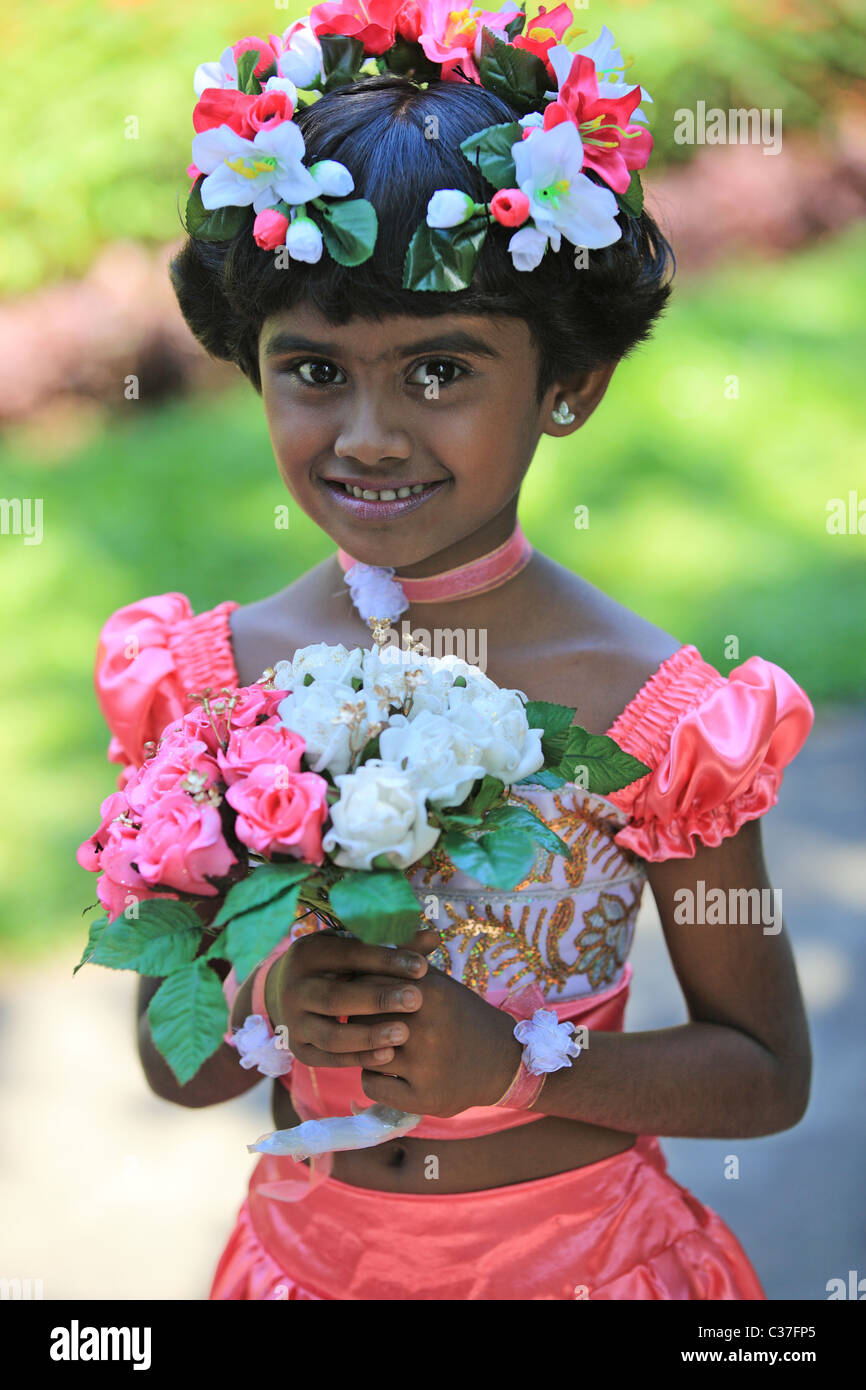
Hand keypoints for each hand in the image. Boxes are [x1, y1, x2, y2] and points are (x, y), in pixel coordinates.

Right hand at [266, 926, 437, 1070]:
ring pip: (331, 1035)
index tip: (421, 967)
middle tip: (417, 1000)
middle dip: (378, 1000)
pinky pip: (331, 1058)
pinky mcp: (301, 1050)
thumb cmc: (336, 963)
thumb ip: (392, 944)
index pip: (349, 956)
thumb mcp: (355, 947)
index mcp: (308, 954)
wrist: (289, 992)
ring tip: (404, 1033)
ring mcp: (294, 1023)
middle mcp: (295, 989)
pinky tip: (389, 1056)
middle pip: (337, 998)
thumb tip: (433, 936)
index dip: (386, 961)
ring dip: (369, 1036)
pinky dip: (360, 1058)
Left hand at [360, 931, 524, 1117]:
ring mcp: (424, 1066)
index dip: (360, 990)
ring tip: (380, 1047)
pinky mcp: (422, 1098)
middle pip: (361, 1018)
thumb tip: (367, 941)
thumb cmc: (460, 1016)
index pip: (368, 983)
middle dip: (360, 1020)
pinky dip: (373, 1079)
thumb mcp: (439, 983)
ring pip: (363, 1053)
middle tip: (369, 1023)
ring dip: (364, 1051)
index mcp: (429, 993)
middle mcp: (426, 1028)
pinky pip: (370, 1085)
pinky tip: (389, 1073)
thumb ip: (404, 964)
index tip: (363, 995)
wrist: (501, 1061)